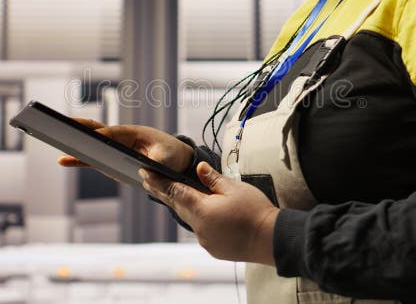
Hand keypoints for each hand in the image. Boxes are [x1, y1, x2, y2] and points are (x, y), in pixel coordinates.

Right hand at [57, 118, 194, 174]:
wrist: (175, 161)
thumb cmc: (171, 154)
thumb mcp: (166, 158)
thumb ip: (154, 164)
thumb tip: (141, 171)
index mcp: (132, 133)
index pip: (111, 133)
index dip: (97, 136)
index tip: (84, 138)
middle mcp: (119, 138)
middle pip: (95, 130)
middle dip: (78, 127)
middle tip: (58, 125)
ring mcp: (113, 149)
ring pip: (90, 142)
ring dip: (73, 143)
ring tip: (54, 141)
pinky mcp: (110, 161)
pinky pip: (91, 159)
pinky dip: (78, 160)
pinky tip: (63, 160)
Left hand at [140, 162, 278, 265]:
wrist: (271, 240)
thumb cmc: (255, 211)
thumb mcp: (234, 188)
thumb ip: (213, 179)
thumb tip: (199, 168)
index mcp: (201, 209)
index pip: (173, 191)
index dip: (158, 181)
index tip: (145, 172)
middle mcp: (198, 226)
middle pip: (177, 205)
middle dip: (163, 192)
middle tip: (147, 180)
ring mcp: (205, 240)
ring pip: (188, 218)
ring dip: (180, 205)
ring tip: (173, 193)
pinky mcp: (213, 248)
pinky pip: (200, 230)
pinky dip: (197, 219)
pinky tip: (201, 213)